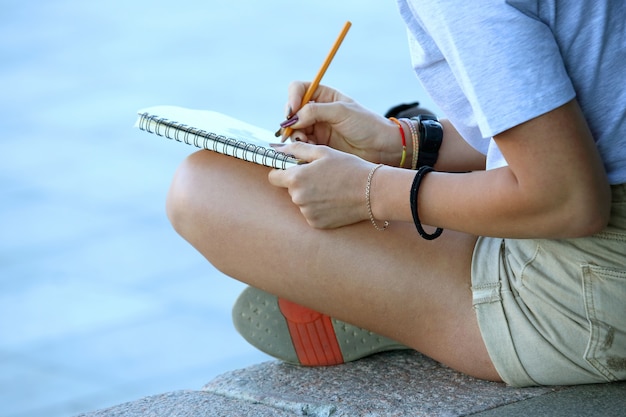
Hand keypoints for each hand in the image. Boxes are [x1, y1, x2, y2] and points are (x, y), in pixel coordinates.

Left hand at [268, 141, 373, 228]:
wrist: (372, 192)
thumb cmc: (349, 168)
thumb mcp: (323, 152)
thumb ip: (297, 149)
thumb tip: (278, 149)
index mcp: (296, 178)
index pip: (273, 177)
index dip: (281, 171)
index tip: (291, 169)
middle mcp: (298, 198)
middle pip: (290, 189)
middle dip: (300, 182)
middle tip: (321, 176)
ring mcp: (307, 213)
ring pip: (301, 201)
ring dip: (310, 195)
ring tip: (331, 188)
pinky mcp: (317, 223)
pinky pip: (311, 213)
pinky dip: (319, 208)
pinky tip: (334, 200)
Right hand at [279, 82, 400, 164]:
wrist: (381, 147)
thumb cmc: (366, 125)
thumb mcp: (341, 112)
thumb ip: (315, 111)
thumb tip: (292, 118)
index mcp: (324, 96)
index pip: (298, 89)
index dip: (292, 98)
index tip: (292, 111)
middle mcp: (317, 110)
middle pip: (292, 111)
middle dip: (291, 121)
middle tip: (297, 132)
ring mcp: (317, 127)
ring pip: (294, 129)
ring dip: (296, 136)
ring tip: (307, 142)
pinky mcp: (318, 144)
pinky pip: (301, 144)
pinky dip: (302, 146)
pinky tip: (311, 149)